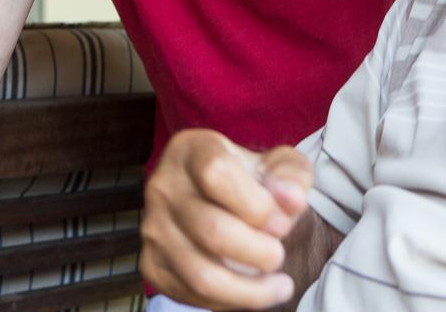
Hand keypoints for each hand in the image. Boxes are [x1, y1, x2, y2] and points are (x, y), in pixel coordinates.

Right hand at [141, 128, 312, 308]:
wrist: (224, 201)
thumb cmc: (255, 180)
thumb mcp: (280, 166)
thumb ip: (292, 177)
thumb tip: (292, 200)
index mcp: (191, 149)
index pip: (217, 173)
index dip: (257, 205)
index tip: (282, 222)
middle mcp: (163, 186)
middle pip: (211, 229)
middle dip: (258, 251)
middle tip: (279, 255)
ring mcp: (154, 227)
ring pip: (201, 273)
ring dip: (250, 289)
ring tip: (279, 286)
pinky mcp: (152, 264)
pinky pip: (191, 294)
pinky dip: (230, 301)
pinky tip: (254, 292)